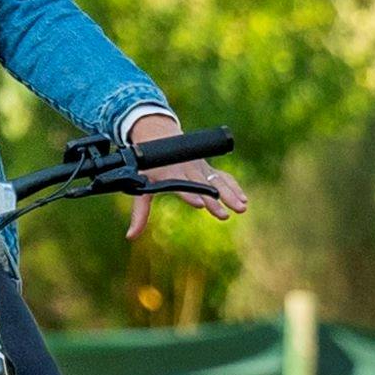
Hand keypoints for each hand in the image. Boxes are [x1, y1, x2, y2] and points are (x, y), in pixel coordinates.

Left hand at [118, 109, 244, 236]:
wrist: (161, 138)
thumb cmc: (149, 166)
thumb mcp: (142, 186)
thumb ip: (140, 213)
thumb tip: (130, 237)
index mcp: (170, 172)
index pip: (181, 185)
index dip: (190, 195)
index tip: (200, 204)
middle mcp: (188, 169)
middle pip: (203, 185)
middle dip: (214, 200)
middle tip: (223, 214)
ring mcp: (200, 168)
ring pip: (217, 180)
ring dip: (230, 194)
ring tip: (241, 208)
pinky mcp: (208, 168)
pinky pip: (224, 176)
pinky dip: (234, 186)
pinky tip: (244, 199)